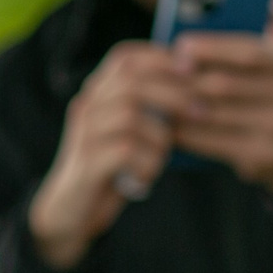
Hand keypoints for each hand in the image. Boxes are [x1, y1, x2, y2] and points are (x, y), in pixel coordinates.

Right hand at [28, 41, 193, 268]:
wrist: (72, 214)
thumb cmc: (113, 171)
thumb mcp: (135, 135)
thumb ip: (153, 111)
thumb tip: (197, 90)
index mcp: (98, 94)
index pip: (125, 58)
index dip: (159, 58)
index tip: (192, 70)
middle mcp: (87, 106)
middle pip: (131, 82)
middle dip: (173, 93)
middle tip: (201, 111)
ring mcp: (84, 134)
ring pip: (130, 116)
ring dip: (159, 136)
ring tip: (161, 157)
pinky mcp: (87, 163)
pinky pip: (126, 152)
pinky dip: (147, 164)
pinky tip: (146, 177)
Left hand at [171, 0, 272, 204]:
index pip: (249, 53)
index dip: (213, 49)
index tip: (180, 45)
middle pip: (228, 85)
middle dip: (189, 78)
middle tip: (159, 73)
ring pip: (217, 114)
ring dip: (182, 105)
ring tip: (156, 95)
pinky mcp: (264, 155)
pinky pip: (216, 142)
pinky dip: (189, 133)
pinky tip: (168, 125)